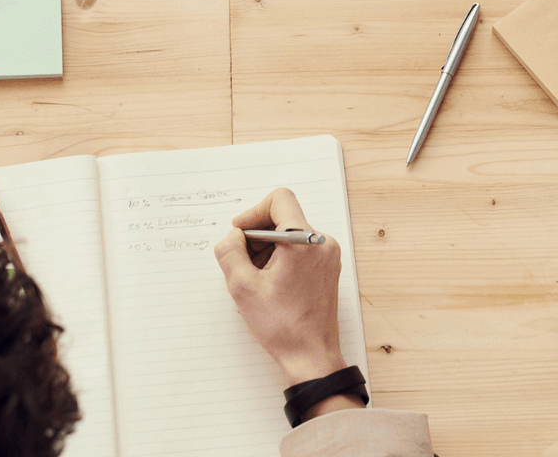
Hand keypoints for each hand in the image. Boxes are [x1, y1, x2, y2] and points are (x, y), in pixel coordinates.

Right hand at [214, 189, 352, 410]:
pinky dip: (280, 261)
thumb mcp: (242, 287)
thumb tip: (233, 237)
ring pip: (289, 236)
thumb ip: (230, 252)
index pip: (279, 200)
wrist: (312, 357)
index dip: (253, 212)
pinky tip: (268, 287)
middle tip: (242, 264)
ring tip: (255, 281)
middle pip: (283, 219)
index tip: (240, 234)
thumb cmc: (282, 326)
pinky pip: (299, 251)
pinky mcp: (327, 270)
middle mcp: (321, 244)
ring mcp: (327, 257)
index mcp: (303, 242)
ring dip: (267, 252)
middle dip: (257, 238)